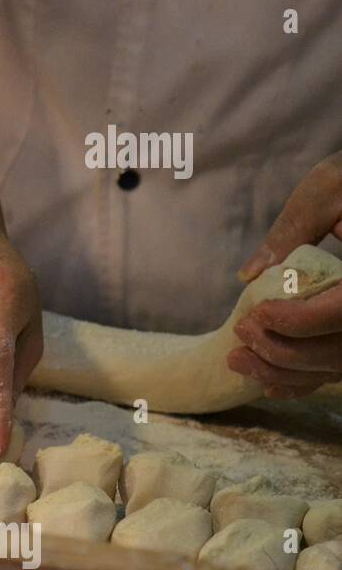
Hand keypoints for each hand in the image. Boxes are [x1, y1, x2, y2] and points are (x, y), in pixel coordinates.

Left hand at [231, 151, 341, 397]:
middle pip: (340, 350)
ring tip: (238, 360)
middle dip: (284, 351)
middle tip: (240, 333)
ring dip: (286, 372)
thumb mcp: (326, 190)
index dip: (300, 321)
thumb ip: (293, 231)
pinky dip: (305, 379)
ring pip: (339, 366)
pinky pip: (339, 367)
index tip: (258, 312)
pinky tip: (266, 378)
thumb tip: (248, 274)